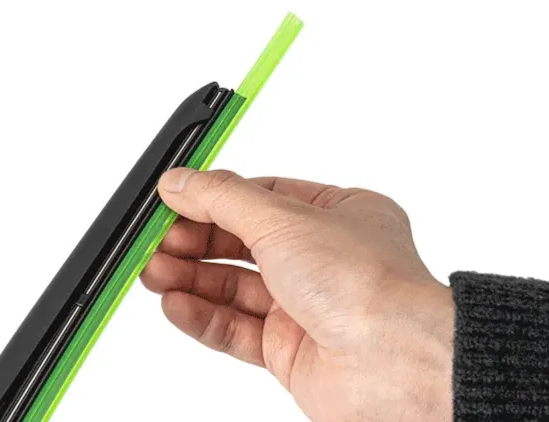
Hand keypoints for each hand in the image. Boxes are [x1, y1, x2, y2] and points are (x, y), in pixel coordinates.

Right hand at [141, 169, 453, 421]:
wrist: (396, 365)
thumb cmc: (367, 285)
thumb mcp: (285, 220)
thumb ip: (224, 200)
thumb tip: (181, 182)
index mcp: (336, 214)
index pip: (260, 196)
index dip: (212, 198)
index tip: (169, 199)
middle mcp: (322, 258)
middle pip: (241, 242)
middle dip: (194, 240)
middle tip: (153, 240)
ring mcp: (306, 305)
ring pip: (233, 287)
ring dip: (190, 278)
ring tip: (152, 271)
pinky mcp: (290, 350)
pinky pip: (235, 328)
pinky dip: (202, 316)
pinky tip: (174, 305)